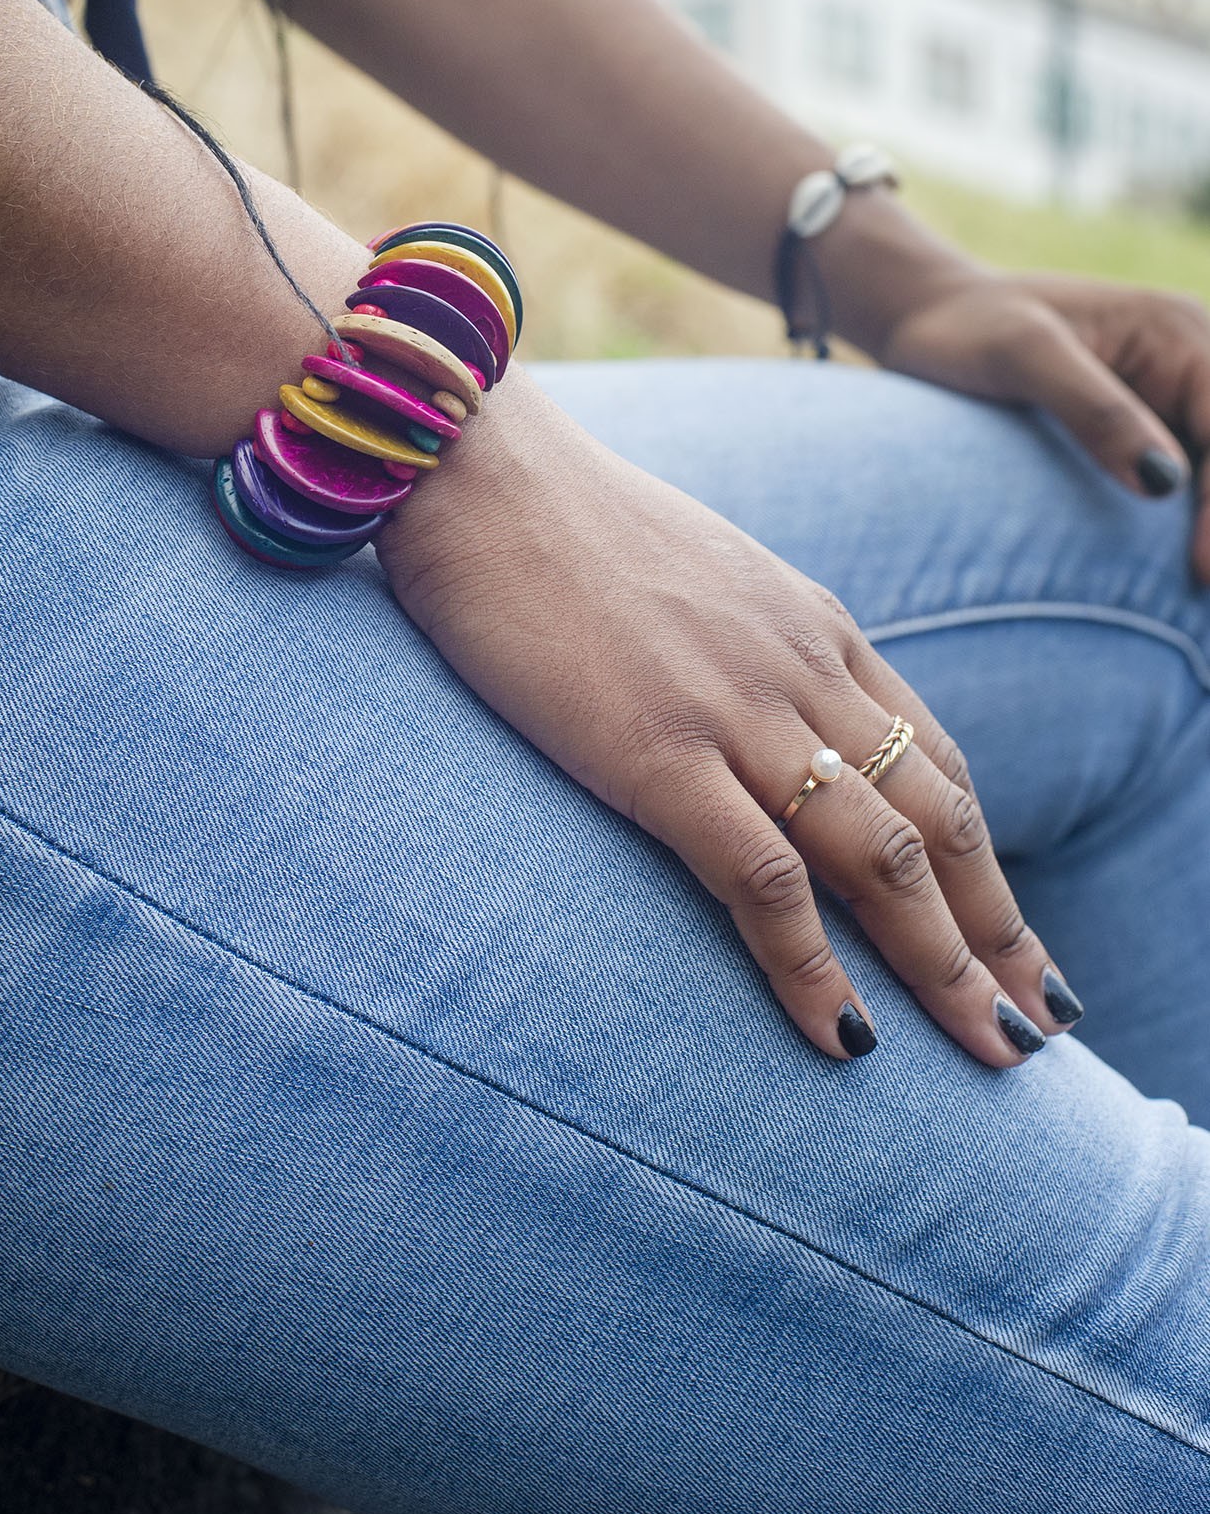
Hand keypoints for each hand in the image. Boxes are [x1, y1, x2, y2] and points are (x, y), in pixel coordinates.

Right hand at [381, 379, 1074, 1066]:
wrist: (474, 465)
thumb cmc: (557, 522)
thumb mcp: (691, 576)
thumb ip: (745, 644)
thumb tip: (762, 715)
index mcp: (809, 626)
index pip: (934, 759)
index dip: (983, 857)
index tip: (1010, 934)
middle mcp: (800, 669)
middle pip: (938, 817)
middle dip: (998, 928)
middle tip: (1039, 1022)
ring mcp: (734, 711)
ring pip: (880, 856)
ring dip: (945, 963)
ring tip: (991, 1049)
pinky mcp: (656, 752)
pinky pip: (763, 878)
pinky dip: (816, 968)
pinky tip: (849, 1038)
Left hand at [878, 269, 1209, 575]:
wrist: (927, 320)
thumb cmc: (967, 329)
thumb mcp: (1022, 355)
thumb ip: (1093, 410)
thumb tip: (1163, 483)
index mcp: (1180, 333)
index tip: (1201, 571)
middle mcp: (1195, 362)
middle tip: (1197, 593)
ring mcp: (1177, 400)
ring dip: (1208, 526)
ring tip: (1191, 594)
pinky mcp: (1154, 431)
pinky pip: (1191, 482)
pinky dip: (1193, 526)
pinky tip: (1179, 573)